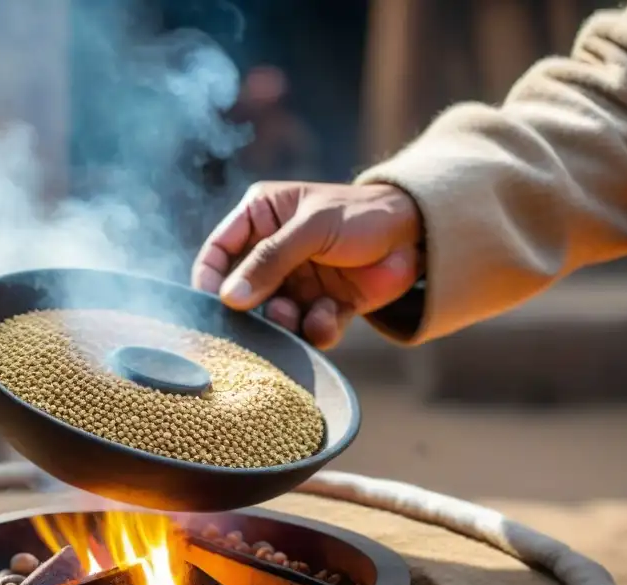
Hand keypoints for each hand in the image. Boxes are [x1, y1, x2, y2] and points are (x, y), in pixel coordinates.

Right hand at [192, 182, 423, 348]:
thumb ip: (269, 260)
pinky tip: (328, 318)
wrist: (417, 234)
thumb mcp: (312, 228)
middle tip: (257, 320)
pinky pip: (307, 328)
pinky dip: (316, 329)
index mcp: (261, 218)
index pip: (219, 250)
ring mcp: (298, 281)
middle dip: (250, 309)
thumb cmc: (362, 214)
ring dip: (284, 322)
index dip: (208, 277)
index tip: (209, 303)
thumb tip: (229, 297)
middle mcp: (274, 252)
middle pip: (242, 290)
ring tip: (295, 316)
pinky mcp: (323, 305)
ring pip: (274, 315)